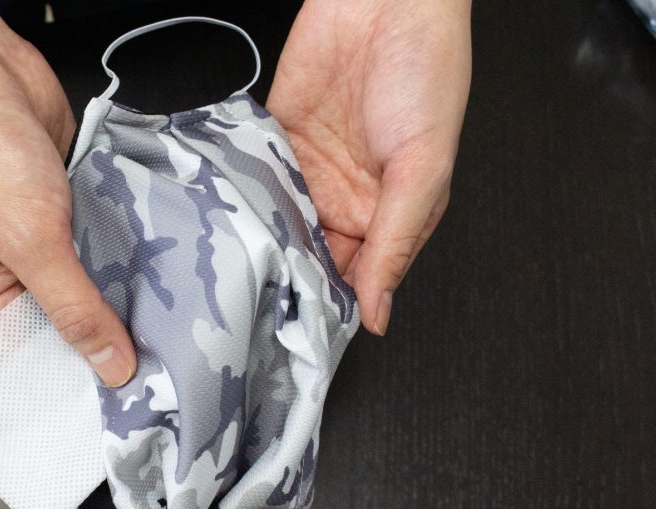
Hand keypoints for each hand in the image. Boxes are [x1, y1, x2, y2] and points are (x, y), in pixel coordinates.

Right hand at [0, 0, 136, 385]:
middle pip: (74, 322)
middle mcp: (16, 275)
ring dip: (128, 288)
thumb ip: (73, 306)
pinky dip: (133, 246)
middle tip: (166, 356)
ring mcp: (47, 240)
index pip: (39, 360)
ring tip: (173, 314)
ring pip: (98, 281)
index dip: (82, 377)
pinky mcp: (72, 207)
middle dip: (113, 332)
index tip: (130, 395)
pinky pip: (110, 241)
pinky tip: (164, 261)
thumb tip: (107, 363)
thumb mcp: (30, 243)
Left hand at [267, 0, 471, 334]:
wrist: (387, 2)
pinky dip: (242, 196)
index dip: (329, 302)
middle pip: (309, 254)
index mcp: (389, 213)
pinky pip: (254, 178)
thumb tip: (380, 314)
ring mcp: (309, 169)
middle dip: (287, 276)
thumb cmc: (426, 74)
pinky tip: (228, 218)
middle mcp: (346, 197)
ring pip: (276, 222)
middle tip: (260, 303)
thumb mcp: (424, 170)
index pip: (354, 276)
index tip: (301, 329)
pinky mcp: (277, 139)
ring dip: (260, 240)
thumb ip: (395, 242)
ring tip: (240, 269)